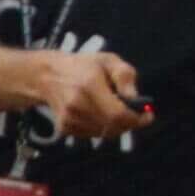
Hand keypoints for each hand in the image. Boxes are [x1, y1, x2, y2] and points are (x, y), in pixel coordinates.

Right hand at [30, 49, 147, 141]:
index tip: (147, 115)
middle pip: (113, 127)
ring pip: (104, 133)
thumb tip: (135, 98)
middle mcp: (77, 104)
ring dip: (115, 126)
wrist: (47, 75)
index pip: (117, 114)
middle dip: (129, 123)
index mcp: (89, 85)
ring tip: (112, 110)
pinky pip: (92, 135)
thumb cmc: (83, 66)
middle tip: (134, 114)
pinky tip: (97, 114)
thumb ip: (125, 76)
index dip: (136, 119)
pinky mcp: (64, 127)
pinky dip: (101, 128)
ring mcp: (68, 118)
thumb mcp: (108, 60)